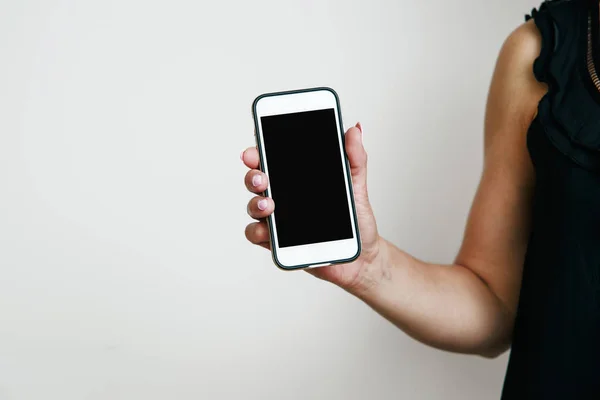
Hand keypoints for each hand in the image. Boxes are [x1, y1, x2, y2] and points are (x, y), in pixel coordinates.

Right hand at [242, 122, 387, 294]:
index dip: (258, 151)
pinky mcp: (277, 242)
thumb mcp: (357, 184)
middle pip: (256, 180)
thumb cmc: (356, 218)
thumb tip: (354, 129)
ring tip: (270, 205)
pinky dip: (258, 232)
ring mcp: (278, 218)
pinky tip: (268, 232)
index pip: (272, 158)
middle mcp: (283, 195)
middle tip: (262, 177)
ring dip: (255, 204)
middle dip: (253, 176)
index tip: (255, 150)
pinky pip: (256, 235)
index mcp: (297, 178)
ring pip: (253, 206)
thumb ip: (354, 157)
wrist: (362, 254)